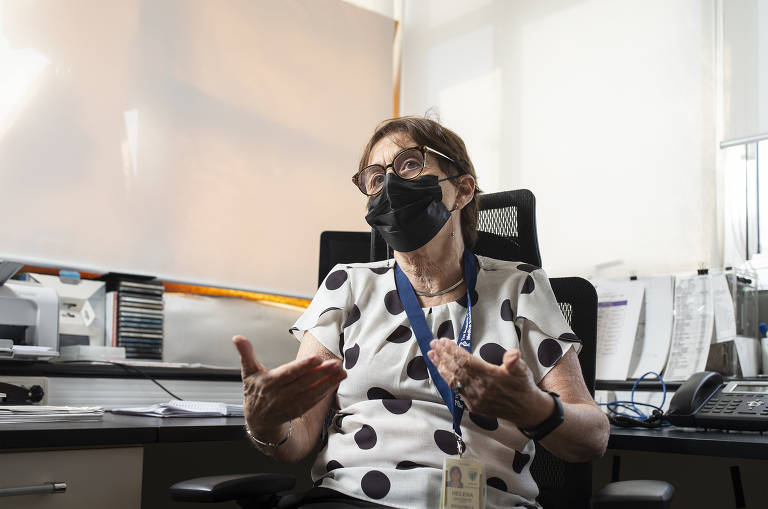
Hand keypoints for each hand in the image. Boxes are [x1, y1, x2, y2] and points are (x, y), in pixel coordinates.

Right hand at [233, 335, 345, 437]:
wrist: (257, 421)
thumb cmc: (255, 390)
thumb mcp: (248, 372)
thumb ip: (246, 354)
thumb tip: (236, 337)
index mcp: (268, 383)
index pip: (288, 373)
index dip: (302, 367)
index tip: (317, 358)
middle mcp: (280, 395)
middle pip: (304, 383)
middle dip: (321, 373)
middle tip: (336, 363)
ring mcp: (290, 405)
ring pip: (312, 393)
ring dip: (328, 383)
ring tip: (341, 372)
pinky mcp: (298, 411)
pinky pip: (314, 402)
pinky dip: (325, 392)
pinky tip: (335, 382)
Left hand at [426, 338, 552, 428]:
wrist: (526, 411)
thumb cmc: (523, 386)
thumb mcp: (523, 370)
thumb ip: (515, 361)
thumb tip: (512, 354)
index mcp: (490, 377)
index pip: (466, 361)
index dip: (453, 351)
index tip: (444, 341)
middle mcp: (480, 389)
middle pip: (456, 369)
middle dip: (443, 355)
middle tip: (433, 343)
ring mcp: (474, 399)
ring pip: (453, 380)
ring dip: (440, 366)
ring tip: (431, 354)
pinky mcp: (472, 406)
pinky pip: (455, 390)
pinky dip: (446, 378)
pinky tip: (441, 370)